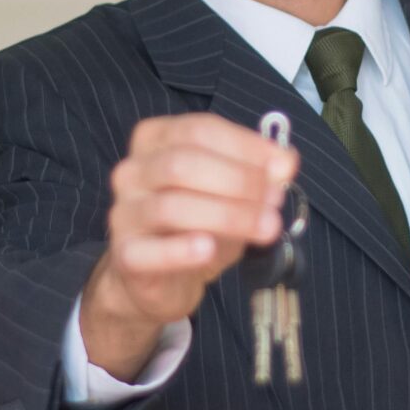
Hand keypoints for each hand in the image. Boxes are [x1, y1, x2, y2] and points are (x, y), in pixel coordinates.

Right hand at [82, 113, 297, 374]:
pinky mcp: (126, 255)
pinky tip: (208, 249)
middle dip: (238, 180)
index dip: (246, 147)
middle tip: (275, 201)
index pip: (199, 130)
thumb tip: (285, 162)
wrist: (161, 279)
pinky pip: (150, 250)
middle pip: (182, 163)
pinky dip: (182, 249)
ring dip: (227, 215)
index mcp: (155, 141)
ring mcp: (124, 213)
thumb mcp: (231, 194)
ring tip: (266, 227)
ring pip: (171, 206)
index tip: (283, 167)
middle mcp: (132, 171)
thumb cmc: (196, 227)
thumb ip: (256, 174)